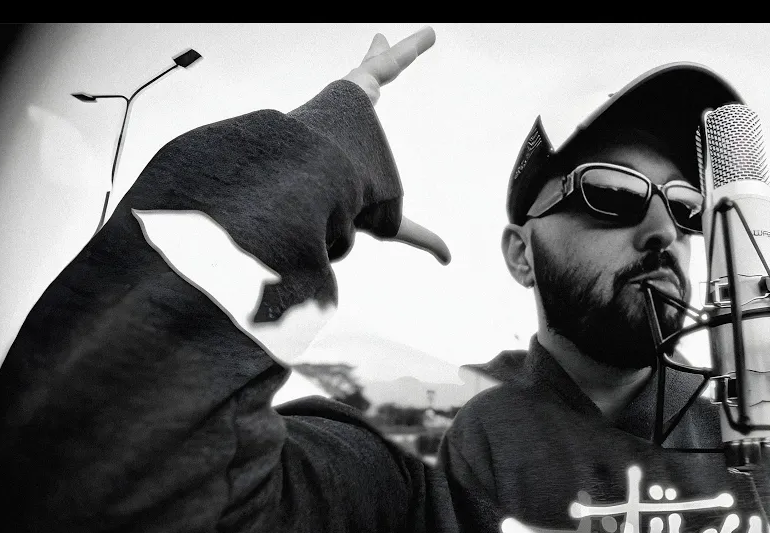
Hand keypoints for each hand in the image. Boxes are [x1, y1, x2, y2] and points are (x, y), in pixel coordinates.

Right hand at [342, 27, 448, 264]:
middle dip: (372, 68)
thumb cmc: (348, 206)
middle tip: (377, 51)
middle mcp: (346, 118)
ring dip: (396, 52)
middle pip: (366, 89)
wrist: (321, 183)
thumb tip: (449, 259)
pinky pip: (392, 61)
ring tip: (412, 37)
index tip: (373, 122)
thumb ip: (421, 236)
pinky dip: (412, 48)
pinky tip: (432, 35)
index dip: (371, 141)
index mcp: (349, 148)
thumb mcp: (394, 222)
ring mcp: (351, 99)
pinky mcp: (360, 85)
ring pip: (380, 69)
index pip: (364, 135)